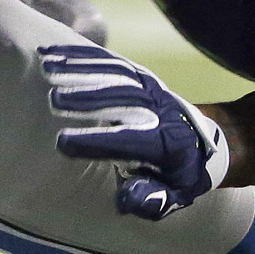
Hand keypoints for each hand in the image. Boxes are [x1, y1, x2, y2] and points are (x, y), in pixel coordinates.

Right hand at [41, 45, 232, 220]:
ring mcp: (149, 88)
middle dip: (87, 98)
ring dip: (80, 69)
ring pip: (114, 74)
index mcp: (166, 144)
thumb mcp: (174, 196)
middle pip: (122, 99)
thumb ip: (152, 199)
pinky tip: (53, 54)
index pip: (130, 140)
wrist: (207, 142)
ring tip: (47, 68)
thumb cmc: (179, 175)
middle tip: (54, 99)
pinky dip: (81, 54)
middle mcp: (159, 111)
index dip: (97, 142)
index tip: (63, 143)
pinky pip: (110, 61)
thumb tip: (126, 199)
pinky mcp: (139, 74)